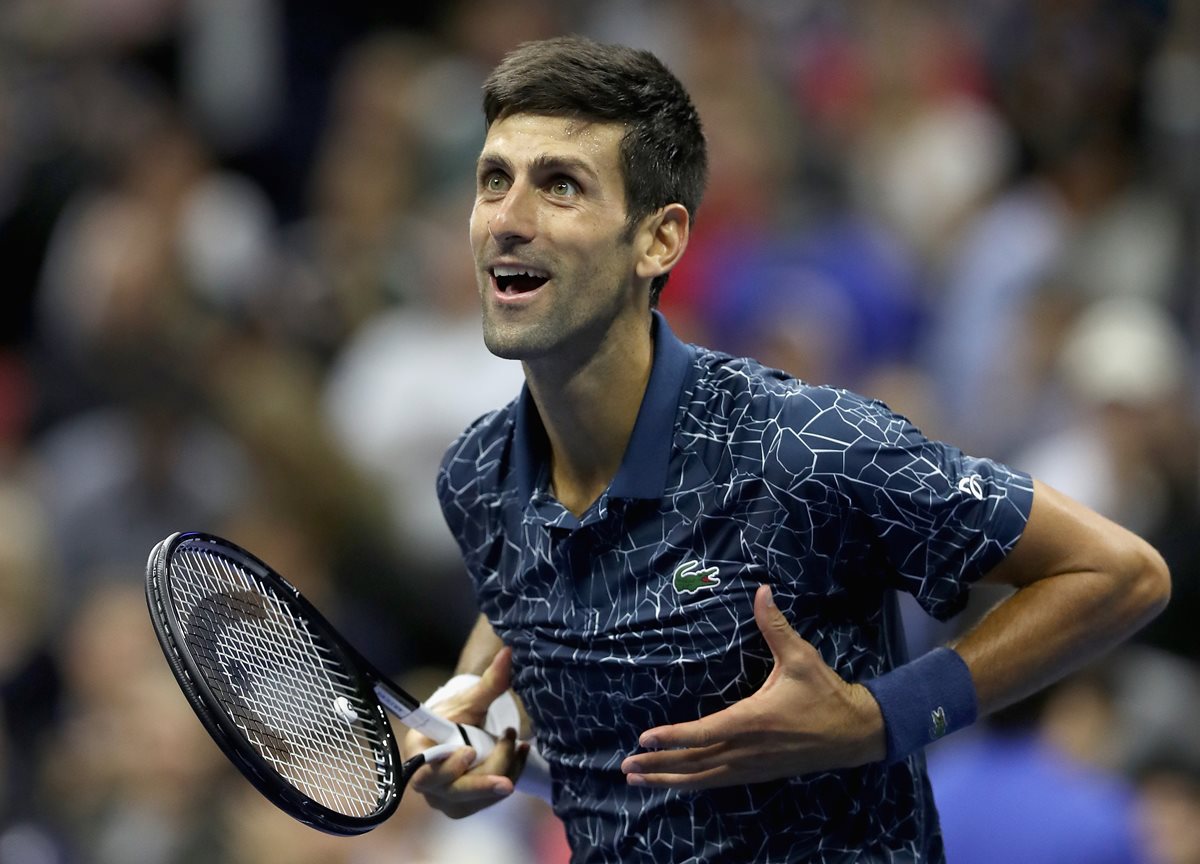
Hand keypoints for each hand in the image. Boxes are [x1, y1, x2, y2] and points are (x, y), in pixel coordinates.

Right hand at [404, 646, 529, 817]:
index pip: (427, 771)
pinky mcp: (466, 807)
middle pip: (459, 788)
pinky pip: (492, 798)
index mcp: (417, 756)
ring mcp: (446, 801)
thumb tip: (508, 652)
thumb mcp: (471, 700)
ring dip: (506, 767)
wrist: (460, 735)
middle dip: (490, 772)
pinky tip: (521, 753)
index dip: (447, 766)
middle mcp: (428, 785)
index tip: (469, 752)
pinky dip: (511, 774)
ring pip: (480, 795)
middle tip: (515, 745)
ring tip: (517, 740)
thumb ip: (489, 682)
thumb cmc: (457, 716)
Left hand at [619, 585, 885, 789]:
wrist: (855, 733)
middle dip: (659, 765)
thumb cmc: (824, 692)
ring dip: (670, 780)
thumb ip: (775, 626)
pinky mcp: (758, 773)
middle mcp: (747, 748)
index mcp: (753, 720)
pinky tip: (674, 783)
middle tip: (626, 767)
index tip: (645, 738)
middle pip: (695, 762)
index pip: (705, 732)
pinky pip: (719, 781)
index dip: (673, 736)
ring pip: (704, 777)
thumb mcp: (800, 657)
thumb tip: (762, 590)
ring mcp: (752, 765)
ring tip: (638, 780)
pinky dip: (693, 784)